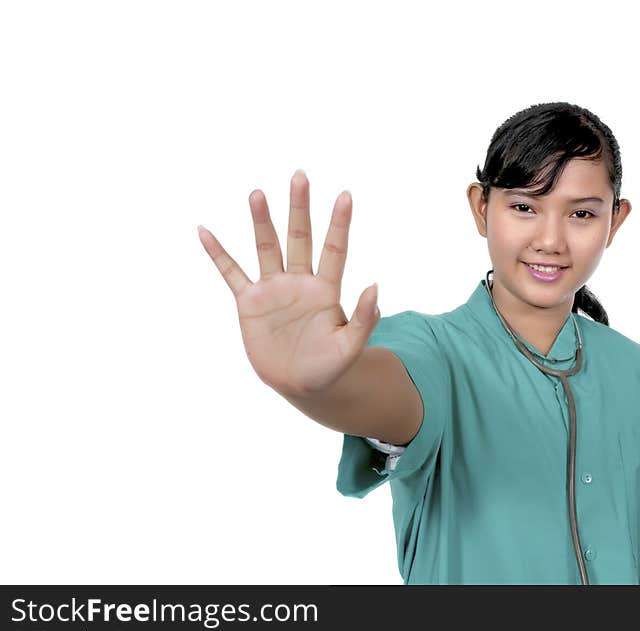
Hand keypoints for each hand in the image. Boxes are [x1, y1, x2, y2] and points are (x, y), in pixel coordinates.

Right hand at [198, 170, 379, 395]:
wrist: (302, 385)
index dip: (340, 224)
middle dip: (299, 209)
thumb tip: (376, 288)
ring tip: (257, 194)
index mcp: (326, 289)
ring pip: (267, 248)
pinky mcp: (249, 303)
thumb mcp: (351, 347)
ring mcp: (273, 289)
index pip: (335, 250)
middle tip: (300, 176)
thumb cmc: (330, 367)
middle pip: (300, 238)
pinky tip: (205, 232)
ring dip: (261, 222)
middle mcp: (300, 281)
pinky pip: (231, 273)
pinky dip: (218, 254)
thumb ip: (364, 319)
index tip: (346, 196)